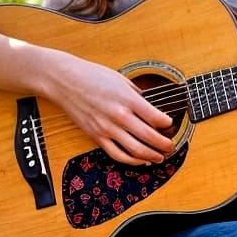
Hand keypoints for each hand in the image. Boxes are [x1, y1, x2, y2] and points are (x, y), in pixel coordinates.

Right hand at [40, 50, 174, 165]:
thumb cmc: (92, 76)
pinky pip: (117, 154)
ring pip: (135, 150)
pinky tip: (140, 160)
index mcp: (127, 99)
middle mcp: (119, 115)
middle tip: (171, 146)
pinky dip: (131, 160)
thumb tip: (150, 106)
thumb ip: (136, 94)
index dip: (167, 124)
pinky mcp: (96, 136)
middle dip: (164, 144)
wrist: (65, 81)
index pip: (155, 117)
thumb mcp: (120, 80)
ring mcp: (107, 128)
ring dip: (151, 156)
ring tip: (160, 157)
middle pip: (149, 136)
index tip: (171, 124)